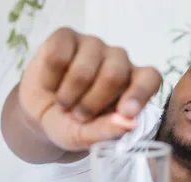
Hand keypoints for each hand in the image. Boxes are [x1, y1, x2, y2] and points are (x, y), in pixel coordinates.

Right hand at [19, 28, 161, 150]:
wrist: (40, 114)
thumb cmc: (72, 124)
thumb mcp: (87, 136)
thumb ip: (107, 131)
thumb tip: (128, 124)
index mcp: (133, 83)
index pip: (150, 78)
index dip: (140, 94)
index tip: (127, 114)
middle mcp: (118, 60)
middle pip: (114, 74)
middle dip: (92, 102)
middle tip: (79, 117)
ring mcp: (93, 46)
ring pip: (84, 68)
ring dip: (68, 95)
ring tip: (63, 104)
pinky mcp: (66, 37)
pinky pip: (58, 57)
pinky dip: (50, 80)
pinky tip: (51, 86)